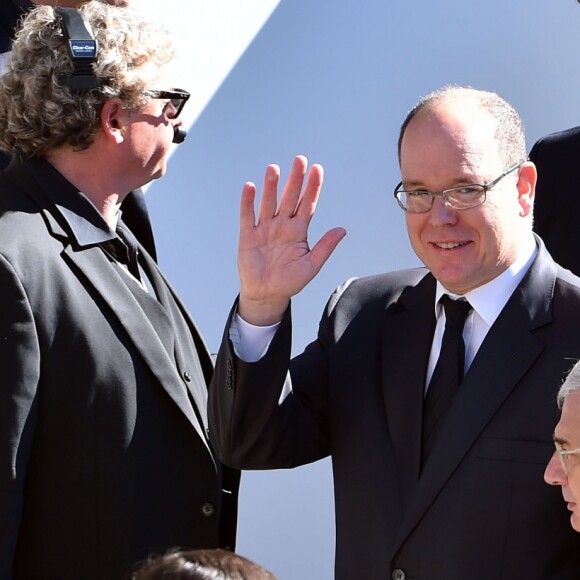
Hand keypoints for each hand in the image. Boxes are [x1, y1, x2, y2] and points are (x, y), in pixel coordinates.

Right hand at [238, 155, 345, 325]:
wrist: (267, 295)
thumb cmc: (290, 281)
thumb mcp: (311, 265)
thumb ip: (325, 247)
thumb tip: (342, 230)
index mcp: (299, 231)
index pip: (307, 204)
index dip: (312, 187)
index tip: (317, 169)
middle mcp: (282, 225)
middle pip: (289, 198)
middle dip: (295, 179)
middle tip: (300, 160)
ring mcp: (265, 229)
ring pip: (269, 203)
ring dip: (271, 186)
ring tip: (274, 168)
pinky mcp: (248, 236)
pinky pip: (248, 216)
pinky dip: (248, 202)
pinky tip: (250, 187)